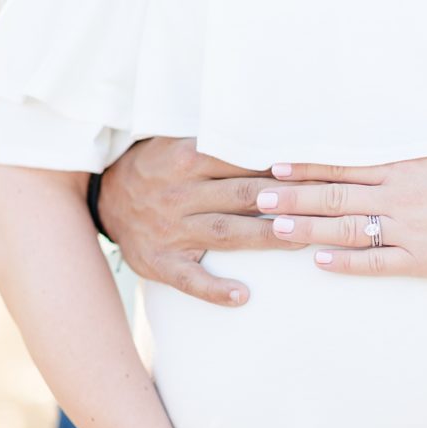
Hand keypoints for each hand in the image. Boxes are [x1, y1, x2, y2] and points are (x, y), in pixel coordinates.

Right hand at [98, 138, 302, 305]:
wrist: (102, 199)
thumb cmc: (156, 169)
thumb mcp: (178, 144)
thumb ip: (219, 143)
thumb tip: (275, 131)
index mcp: (188, 160)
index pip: (243, 161)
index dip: (281, 167)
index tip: (317, 170)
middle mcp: (181, 194)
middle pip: (242, 195)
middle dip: (286, 200)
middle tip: (324, 204)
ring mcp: (172, 230)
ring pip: (226, 233)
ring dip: (265, 237)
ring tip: (301, 240)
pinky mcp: (161, 262)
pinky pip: (190, 279)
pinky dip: (215, 289)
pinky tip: (243, 296)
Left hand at [254, 155, 426, 276]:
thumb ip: (410, 156)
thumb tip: (384, 149)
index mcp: (403, 169)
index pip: (342, 166)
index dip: (305, 168)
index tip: (273, 167)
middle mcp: (399, 195)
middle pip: (335, 195)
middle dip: (293, 197)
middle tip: (257, 198)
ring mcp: (408, 228)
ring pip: (347, 227)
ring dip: (308, 228)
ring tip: (274, 228)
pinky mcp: (421, 258)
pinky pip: (377, 261)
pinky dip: (346, 261)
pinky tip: (319, 262)